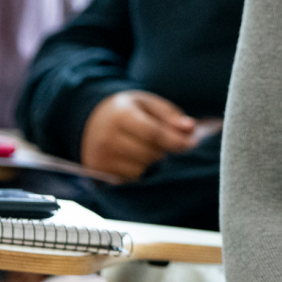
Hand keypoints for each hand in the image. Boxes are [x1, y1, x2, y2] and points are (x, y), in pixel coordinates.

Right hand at [79, 90, 202, 182]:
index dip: (175, 140)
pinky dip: (138, 169)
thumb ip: (170, 115)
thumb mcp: (147, 104)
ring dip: (150, 161)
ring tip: (141, 146)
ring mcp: (102, 157)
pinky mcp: (100, 172)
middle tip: (159, 140)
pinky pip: (131, 178)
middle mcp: (108, 138)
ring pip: (142, 168)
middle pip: (150, 153)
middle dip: (162, 149)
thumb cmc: (126, 111)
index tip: (192, 143)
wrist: (89, 120)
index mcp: (121, 115)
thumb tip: (190, 128)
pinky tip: (131, 157)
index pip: (153, 133)